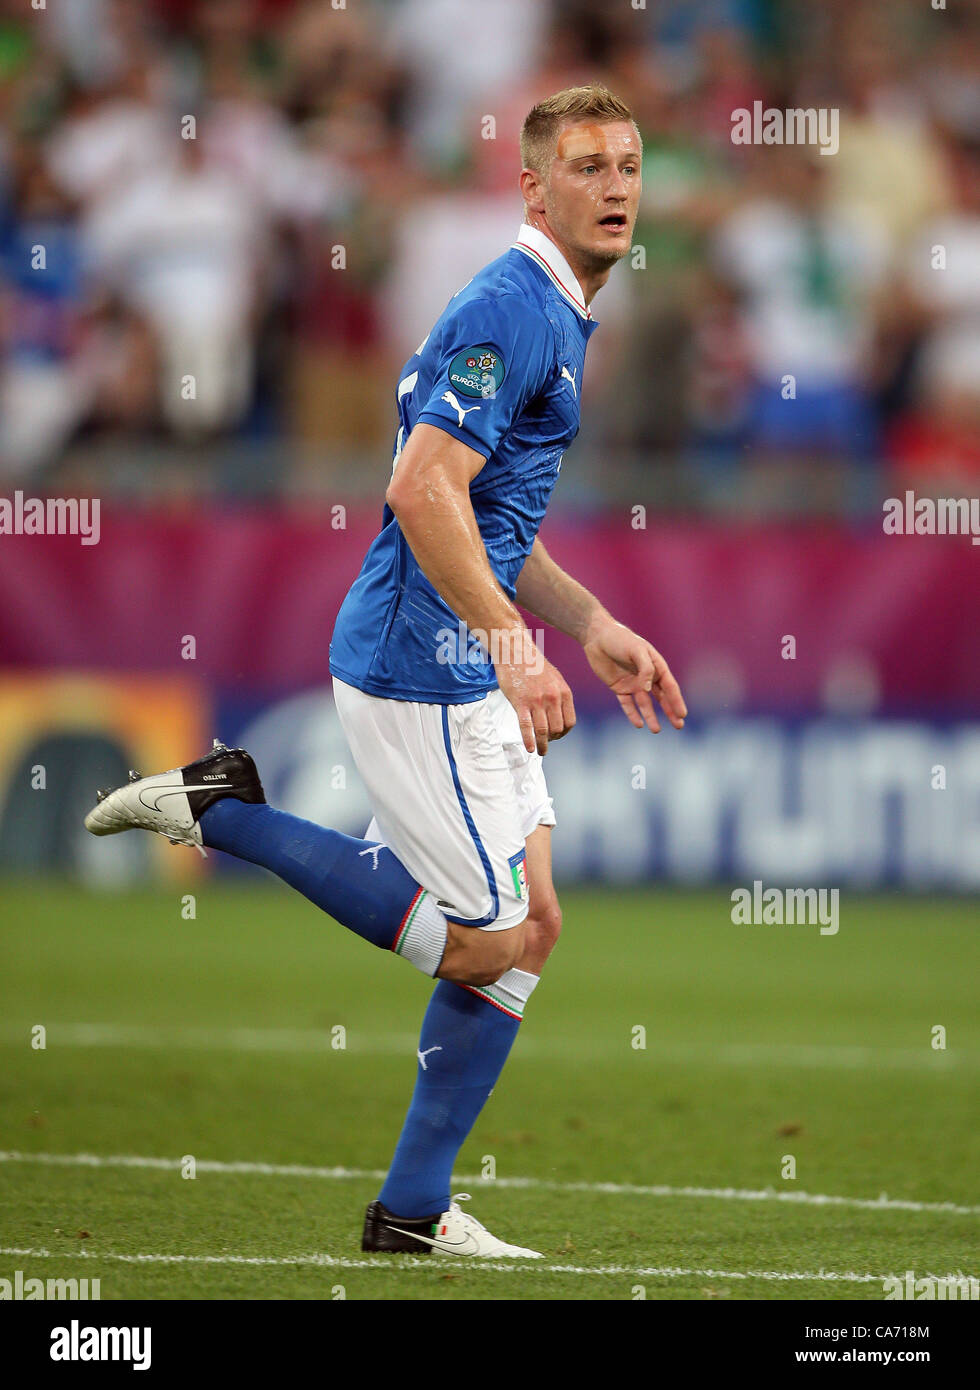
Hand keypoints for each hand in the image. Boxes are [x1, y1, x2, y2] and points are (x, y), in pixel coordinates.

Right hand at [495, 630, 575, 755]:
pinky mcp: (521, 702)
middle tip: (546, 742)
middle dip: (553, 739)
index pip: (570, 721)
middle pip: (558, 729)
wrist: (514, 650)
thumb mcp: (554, 677)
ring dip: (543, 745)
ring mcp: (537, 701)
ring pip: (544, 731)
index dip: (564, 733)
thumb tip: (559, 713)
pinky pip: (527, 727)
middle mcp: (553, 698)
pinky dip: (529, 740)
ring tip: (540, 751)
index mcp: (564, 692)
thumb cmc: (532, 664)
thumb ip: (559, 695)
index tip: (557, 736)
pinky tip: (529, 748)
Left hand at [583, 616, 686, 732]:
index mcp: (656, 665)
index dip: (676, 701)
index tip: (682, 715)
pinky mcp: (619, 687)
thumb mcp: (636, 650)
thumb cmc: (620, 639)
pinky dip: (632, 714)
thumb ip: (645, 669)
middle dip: (670, 711)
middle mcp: (646, 676)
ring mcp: (633, 683)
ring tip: (656, 730)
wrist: (597, 636)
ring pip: (645, 703)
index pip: (669, 686)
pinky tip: (638, 724)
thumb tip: (648, 689)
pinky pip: (627, 704)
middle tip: (679, 726)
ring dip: (651, 716)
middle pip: (661, 697)